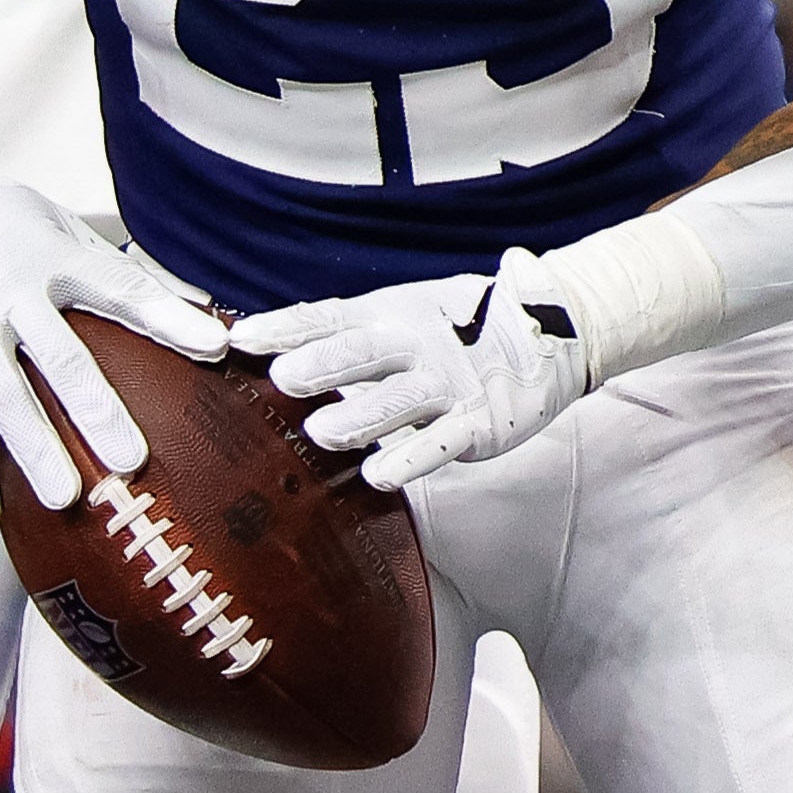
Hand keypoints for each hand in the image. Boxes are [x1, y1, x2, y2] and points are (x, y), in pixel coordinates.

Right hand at [0, 155, 222, 519]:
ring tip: (64, 496)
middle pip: (59, 356)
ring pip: (2, 394)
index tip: (214, 347)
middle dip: (95, 409)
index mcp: (54, 260)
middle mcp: (12, 296)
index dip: (168, 318)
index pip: (121, 290)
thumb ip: (124, 273)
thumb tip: (199, 305)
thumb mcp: (63, 229)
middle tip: (130, 458)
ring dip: (33, 448)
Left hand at [231, 253, 594, 489]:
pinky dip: (411, 459)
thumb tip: (278, 353)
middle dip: (321, 365)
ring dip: (360, 417)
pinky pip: (440, 443)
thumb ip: (350, 337)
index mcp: (388, 315)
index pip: (326, 317)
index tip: (239, 338)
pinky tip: (379, 477)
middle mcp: (413, 346)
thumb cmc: (461, 332)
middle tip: (282, 377)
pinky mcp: (478, 422)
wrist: (554, 334)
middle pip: (361, 354)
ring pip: (397, 402)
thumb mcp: (404, 318)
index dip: (284, 327)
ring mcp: (447, 384)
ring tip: (322, 432)